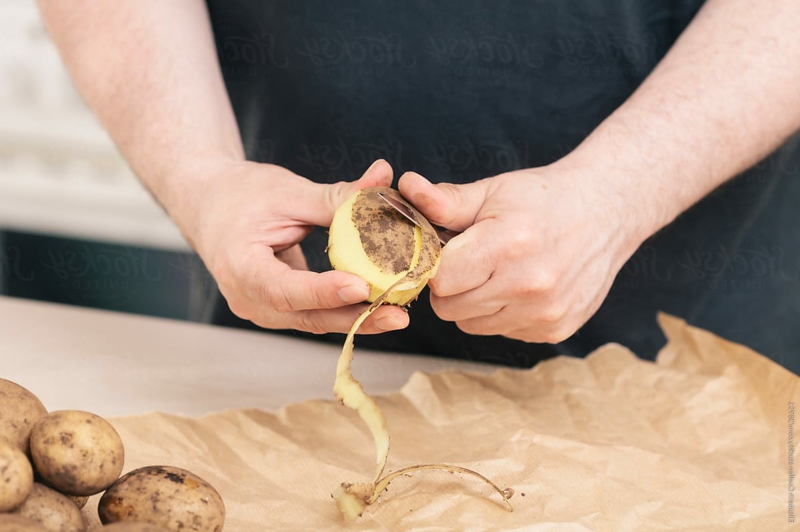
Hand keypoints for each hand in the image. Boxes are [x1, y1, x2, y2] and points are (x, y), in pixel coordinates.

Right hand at [181, 159, 409, 333]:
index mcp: (239, 265)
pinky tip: (379, 306)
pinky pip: (313, 314)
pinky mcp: (276, 308)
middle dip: (354, 318)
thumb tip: (385, 178)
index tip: (361, 286)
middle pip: (305, 316)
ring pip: (313, 320)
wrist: (208, 204)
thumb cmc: (241, 193)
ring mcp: (260, 309)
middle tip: (398, 315)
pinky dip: (344, 311)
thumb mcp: (288, 191)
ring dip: (355, 320)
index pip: (283, 288)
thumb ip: (337, 195)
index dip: (323, 292)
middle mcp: (247, 298)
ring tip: (397, 314)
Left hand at [398, 161, 646, 342]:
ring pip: (472, 325)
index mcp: (507, 244)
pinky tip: (520, 285)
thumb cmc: (545, 198)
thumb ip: (446, 201)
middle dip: (450, 286)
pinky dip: (502, 313)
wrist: (607, 213)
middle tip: (469, 261)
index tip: (444, 252)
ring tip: (496, 271)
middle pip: (449, 308)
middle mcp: (528, 284)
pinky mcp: (555, 330)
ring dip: (473, 302)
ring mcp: (544, 312)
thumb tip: (406, 187)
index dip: (434, 266)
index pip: (440, 279)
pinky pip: (503, 331)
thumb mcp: (494, 191)